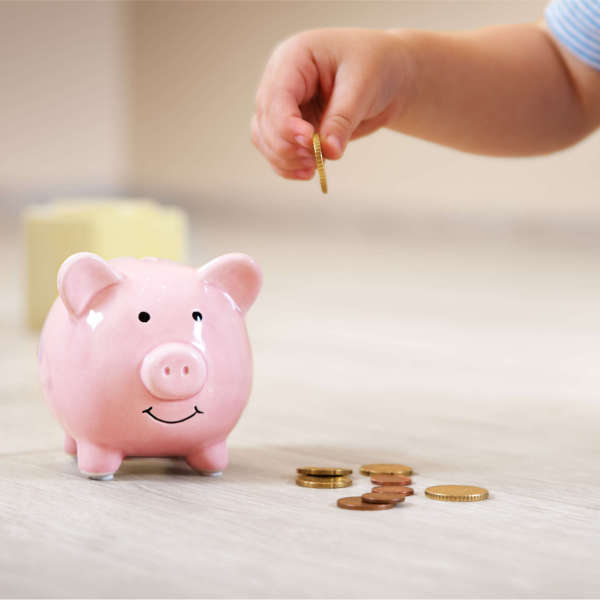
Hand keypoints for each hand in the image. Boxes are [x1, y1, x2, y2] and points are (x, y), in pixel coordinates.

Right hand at [251, 28, 411, 179]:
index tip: (310, 143)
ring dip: (285, 160)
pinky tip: (308, 173)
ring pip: (265, 139)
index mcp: (294, 58)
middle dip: (287, 146)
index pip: (277, 97)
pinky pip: (276, 150)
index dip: (287, 125)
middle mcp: (281, 80)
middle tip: (316, 160)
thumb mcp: (363, 87)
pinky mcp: (291, 126)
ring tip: (314, 168)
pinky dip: (288, 165)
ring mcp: (283, 104)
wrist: (389, 75)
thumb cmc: (376, 66)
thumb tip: (328, 152)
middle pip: (266, 121)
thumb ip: (342, 120)